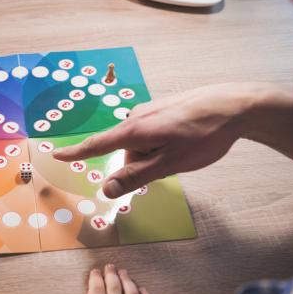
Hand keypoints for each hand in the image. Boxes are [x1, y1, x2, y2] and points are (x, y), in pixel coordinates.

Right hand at [52, 83, 262, 197]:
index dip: (76, 152)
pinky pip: (151, 133)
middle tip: (170, 165)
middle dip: (140, 163)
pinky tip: (184, 141)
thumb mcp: (170, 163)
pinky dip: (160, 144)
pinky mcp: (162, 109)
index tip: (57, 155)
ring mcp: (150, 111)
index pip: (96, 145)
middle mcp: (136, 117)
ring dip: (153, 153)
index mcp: (134, 130)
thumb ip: (136, 176)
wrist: (235, 105)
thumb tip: (106, 189)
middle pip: (125, 150)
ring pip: (140, 143)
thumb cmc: (204, 135)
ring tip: (182, 151)